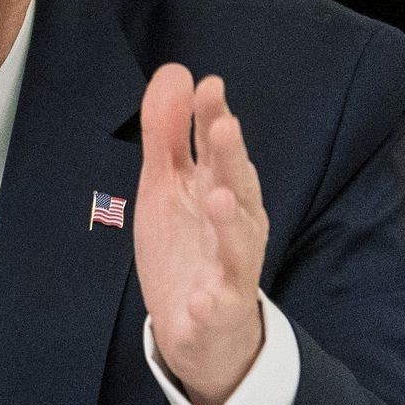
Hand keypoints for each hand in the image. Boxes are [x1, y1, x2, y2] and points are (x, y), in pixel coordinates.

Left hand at [134, 63, 268, 404]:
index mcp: (221, 191)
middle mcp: (234, 227)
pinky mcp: (218, 314)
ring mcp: (229, 272)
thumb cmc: (189, 248)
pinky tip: (201, 298)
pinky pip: (217, 309)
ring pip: (236, 246)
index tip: (207, 87)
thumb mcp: (168, 186)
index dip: (214, 119)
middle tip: (222, 127)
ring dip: (228, 222)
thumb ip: (169, 134)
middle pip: (236, 188)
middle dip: (230, 159)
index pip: (219, 150)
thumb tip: (176, 73)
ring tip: (216, 198)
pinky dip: (212, 304)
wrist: (204, 331)